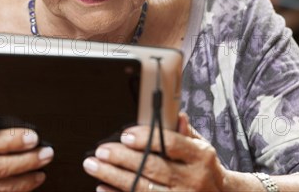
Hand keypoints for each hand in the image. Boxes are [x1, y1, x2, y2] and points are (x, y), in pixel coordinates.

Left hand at [83, 113, 226, 190]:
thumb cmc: (205, 168)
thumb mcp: (202, 147)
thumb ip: (186, 132)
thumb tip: (176, 114)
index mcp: (201, 157)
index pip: (171, 144)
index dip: (146, 138)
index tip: (125, 134)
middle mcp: (192, 179)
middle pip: (152, 167)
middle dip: (122, 158)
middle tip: (100, 151)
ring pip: (142, 187)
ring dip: (114, 176)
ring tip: (94, 166)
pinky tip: (102, 187)